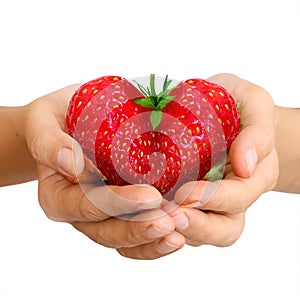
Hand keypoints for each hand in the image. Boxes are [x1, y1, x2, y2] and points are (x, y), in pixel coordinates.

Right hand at [23, 86, 184, 259]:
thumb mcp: (42, 123)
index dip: (117, 204)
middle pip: (106, 231)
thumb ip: (49, 143)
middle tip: (172, 220)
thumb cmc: (55, 121)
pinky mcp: (118, 212)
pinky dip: (155, 240)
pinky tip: (179, 235)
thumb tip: (70, 161)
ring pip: (123, 241)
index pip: (85, 205)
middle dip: (139, 228)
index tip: (151, 196)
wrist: (66, 122)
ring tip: (179, 233)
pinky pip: (134, 235)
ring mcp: (100, 216)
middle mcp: (77, 212)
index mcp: (56, 196)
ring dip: (151, 240)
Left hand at [166, 74, 278, 246]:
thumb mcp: (255, 105)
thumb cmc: (239, 107)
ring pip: (197, 232)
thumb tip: (245, 165)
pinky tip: (139, 213)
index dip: (214, 199)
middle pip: (222, 230)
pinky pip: (177, 222)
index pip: (239, 197)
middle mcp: (232, 198)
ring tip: (150, 218)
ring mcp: (208, 202)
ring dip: (175, 230)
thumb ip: (257, 132)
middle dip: (196, 227)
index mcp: (253, 178)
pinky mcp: (186, 200)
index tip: (186, 193)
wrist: (225, 111)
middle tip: (168, 216)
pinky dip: (160, 223)